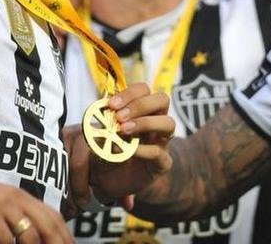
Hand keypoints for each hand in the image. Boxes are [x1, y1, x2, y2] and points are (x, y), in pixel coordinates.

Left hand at [75, 83, 173, 208]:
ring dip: (146, 122)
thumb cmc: (107, 150)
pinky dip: (143, 150)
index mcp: (141, 110)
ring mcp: (161, 142)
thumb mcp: (101, 132)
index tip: (111, 104)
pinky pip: (160, 153)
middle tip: (120, 117)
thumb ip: (104, 121)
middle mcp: (155, 122)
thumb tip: (102, 109)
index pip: (144, 90)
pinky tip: (127, 151)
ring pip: (169, 123)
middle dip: (140, 105)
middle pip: (162, 99)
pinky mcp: (162, 163)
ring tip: (124, 130)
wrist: (109, 181)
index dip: (129, 93)